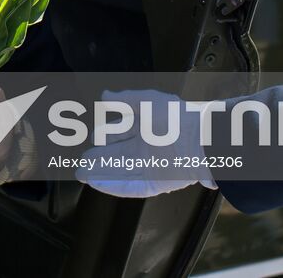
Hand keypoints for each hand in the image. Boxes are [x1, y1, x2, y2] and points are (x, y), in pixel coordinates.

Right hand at [78, 89, 214, 197]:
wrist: (200, 141)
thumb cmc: (176, 117)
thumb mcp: (147, 101)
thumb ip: (124, 100)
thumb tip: (104, 96)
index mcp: (146, 127)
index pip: (119, 132)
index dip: (105, 135)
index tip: (93, 138)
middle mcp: (147, 147)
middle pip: (117, 155)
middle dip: (98, 159)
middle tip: (82, 163)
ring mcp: (152, 166)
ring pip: (121, 171)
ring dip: (101, 174)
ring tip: (83, 174)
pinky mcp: (157, 183)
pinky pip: (132, 187)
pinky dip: (115, 186)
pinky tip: (99, 184)